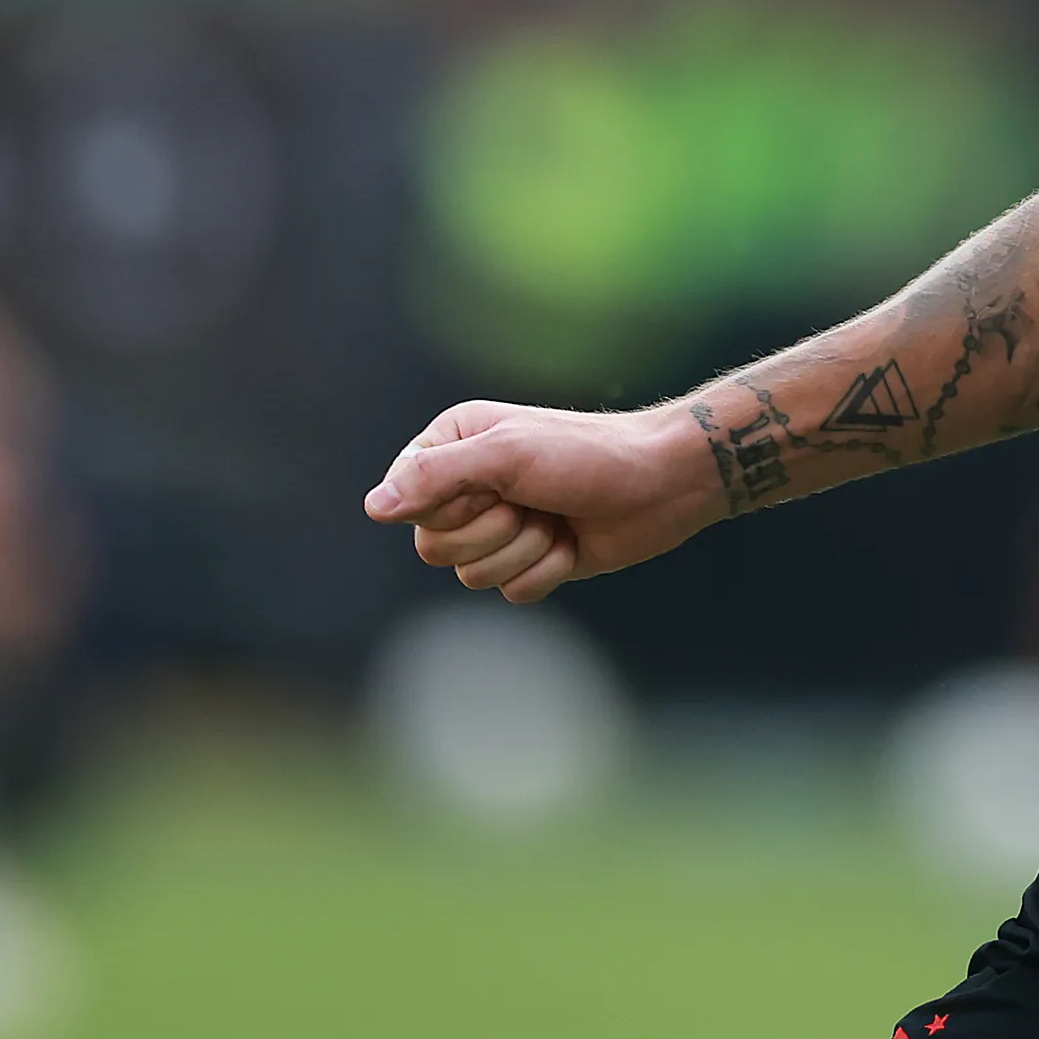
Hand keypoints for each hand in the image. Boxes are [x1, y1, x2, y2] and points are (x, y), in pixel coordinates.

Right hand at [360, 401, 713, 602]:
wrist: (663, 483)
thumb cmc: (589, 455)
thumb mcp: (508, 454)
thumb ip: (436, 477)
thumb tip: (374, 508)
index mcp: (452, 447)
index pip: (407, 503)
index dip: (451, 506)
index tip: (494, 485)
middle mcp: (469, 486)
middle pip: (433, 547)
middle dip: (491, 533)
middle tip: (531, 503)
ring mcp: (500, 526)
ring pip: (471, 576)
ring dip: (523, 552)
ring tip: (556, 520)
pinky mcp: (530, 559)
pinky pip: (510, 591)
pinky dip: (546, 571)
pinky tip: (573, 543)